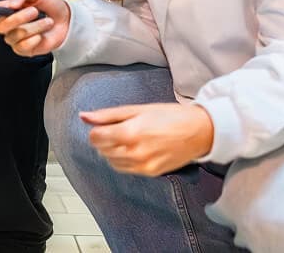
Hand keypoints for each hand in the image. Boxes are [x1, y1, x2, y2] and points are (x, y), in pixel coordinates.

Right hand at [0, 0, 70, 55]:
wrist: (66, 21)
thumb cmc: (48, 4)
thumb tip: (11, 4)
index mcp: (8, 8)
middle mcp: (8, 24)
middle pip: (1, 26)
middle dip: (19, 18)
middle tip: (34, 11)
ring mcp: (14, 38)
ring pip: (16, 35)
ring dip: (35, 27)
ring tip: (47, 22)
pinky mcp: (23, 50)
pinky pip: (23, 47)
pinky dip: (35, 39)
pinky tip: (41, 36)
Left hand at [80, 103, 214, 175]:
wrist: (198, 132)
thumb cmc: (170, 117)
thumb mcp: (136, 109)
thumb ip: (107, 115)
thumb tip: (84, 116)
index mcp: (129, 133)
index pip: (95, 138)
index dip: (96, 130)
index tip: (103, 125)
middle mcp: (134, 152)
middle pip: (102, 150)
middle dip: (103, 140)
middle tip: (115, 130)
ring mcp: (143, 165)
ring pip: (112, 162)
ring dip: (111, 151)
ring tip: (125, 139)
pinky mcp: (150, 173)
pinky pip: (126, 169)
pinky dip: (123, 160)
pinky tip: (133, 149)